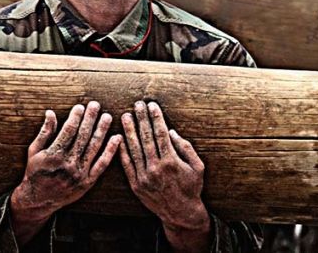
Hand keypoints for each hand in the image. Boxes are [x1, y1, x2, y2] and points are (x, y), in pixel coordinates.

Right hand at [11, 102, 120, 244]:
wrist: (38, 200)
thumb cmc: (35, 172)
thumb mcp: (34, 152)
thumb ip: (44, 132)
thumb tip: (50, 112)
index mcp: (53, 155)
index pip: (68, 131)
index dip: (75, 117)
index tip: (80, 106)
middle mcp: (68, 164)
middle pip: (82, 137)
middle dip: (90, 119)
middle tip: (96, 105)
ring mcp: (79, 173)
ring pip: (94, 147)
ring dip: (102, 130)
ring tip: (107, 116)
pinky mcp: (88, 181)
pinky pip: (102, 164)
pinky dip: (111, 151)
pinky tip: (117, 138)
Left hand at [120, 101, 210, 252]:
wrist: (180, 213)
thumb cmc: (192, 188)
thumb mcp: (198, 167)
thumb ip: (186, 148)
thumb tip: (171, 131)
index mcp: (171, 161)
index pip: (161, 134)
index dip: (156, 118)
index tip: (152, 105)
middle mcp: (156, 168)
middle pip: (146, 138)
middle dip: (141, 119)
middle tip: (137, 104)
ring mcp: (144, 177)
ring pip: (134, 149)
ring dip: (129, 131)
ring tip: (125, 116)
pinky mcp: (136, 185)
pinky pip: (127, 165)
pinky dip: (122, 151)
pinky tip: (119, 139)